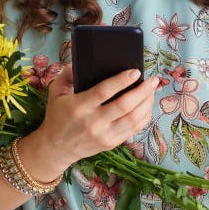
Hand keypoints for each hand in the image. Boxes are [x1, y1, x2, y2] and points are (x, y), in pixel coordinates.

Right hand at [30, 63, 158, 170]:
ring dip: (147, 103)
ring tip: (153, 90)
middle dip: (142, 91)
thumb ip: (67, 74)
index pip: (103, 92)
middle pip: (124, 105)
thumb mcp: (55, 92)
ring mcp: (104, 135)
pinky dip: (144, 116)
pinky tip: (148, 105)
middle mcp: (93, 122)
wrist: (55, 148)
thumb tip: (80, 61)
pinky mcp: (111, 143)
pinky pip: (134, 129)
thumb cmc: (57, 115)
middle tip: (153, 79)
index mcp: (79, 107)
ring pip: (133, 119)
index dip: (121, 81)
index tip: (135, 71)